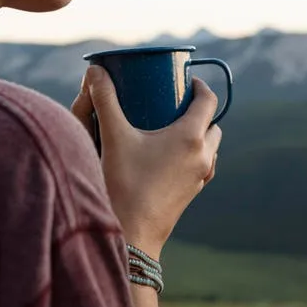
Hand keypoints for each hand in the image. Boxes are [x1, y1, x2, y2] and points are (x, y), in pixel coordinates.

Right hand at [70, 66, 222, 257]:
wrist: (132, 236)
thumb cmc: (123, 185)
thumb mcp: (113, 137)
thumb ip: (104, 100)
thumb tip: (95, 70)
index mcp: (191, 137)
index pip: (208, 101)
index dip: (199, 86)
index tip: (184, 80)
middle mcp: (203, 157)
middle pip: (212, 124)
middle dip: (198, 111)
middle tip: (174, 103)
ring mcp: (200, 178)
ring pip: (210, 147)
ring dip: (197, 135)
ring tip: (170, 129)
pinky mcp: (192, 194)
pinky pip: (201, 166)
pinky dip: (192, 155)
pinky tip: (166, 157)